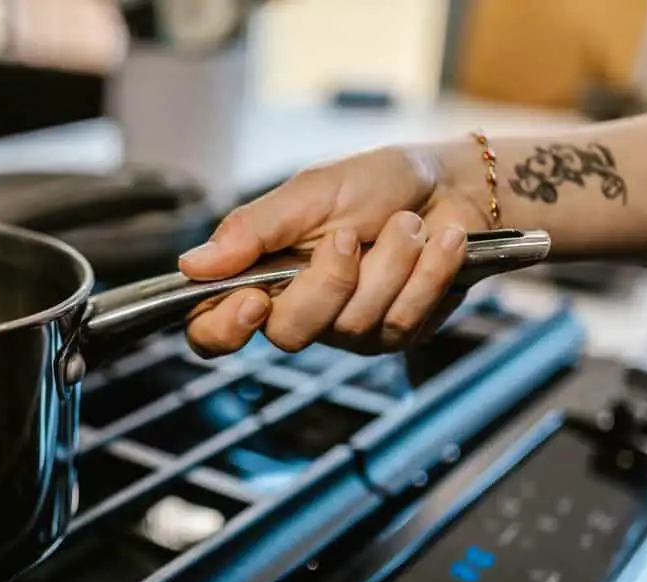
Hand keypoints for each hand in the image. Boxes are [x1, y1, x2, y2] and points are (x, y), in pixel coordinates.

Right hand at [180, 144, 490, 356]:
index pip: (211, 328)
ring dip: (392, 263)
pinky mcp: (395, 335)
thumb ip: (251, 230)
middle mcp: (296, 309)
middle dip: (330, 281)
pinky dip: (427, 273)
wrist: (455, 184)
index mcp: (259, 273)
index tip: (254, 300)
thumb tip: (191, 264)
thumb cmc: (377, 181)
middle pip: (288, 333)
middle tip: (353, 235)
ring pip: (352, 325)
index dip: (223, 329)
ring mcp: (346, 329)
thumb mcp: (309, 192)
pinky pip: (403, 322)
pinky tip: (439, 243)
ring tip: (408, 225)